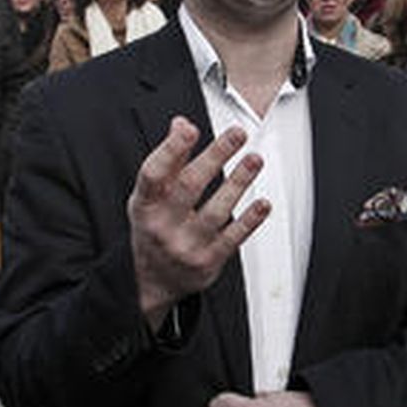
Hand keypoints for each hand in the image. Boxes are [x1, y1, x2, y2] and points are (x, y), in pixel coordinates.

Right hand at [129, 117, 269, 328]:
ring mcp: (184, 246)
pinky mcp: (207, 262)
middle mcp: (161, 225)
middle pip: (189, 186)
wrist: (151, 282)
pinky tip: (262, 204)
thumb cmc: (154, 228)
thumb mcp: (150, 196)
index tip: (189, 129)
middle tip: (236, 134)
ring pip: (215, 211)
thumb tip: (181, 124)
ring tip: (254, 160)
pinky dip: (250, 221)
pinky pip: (232, 239)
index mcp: (144, 204)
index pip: (153, 173)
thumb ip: (168, 160)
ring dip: (238, 182)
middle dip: (215, 156)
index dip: (170, 149)